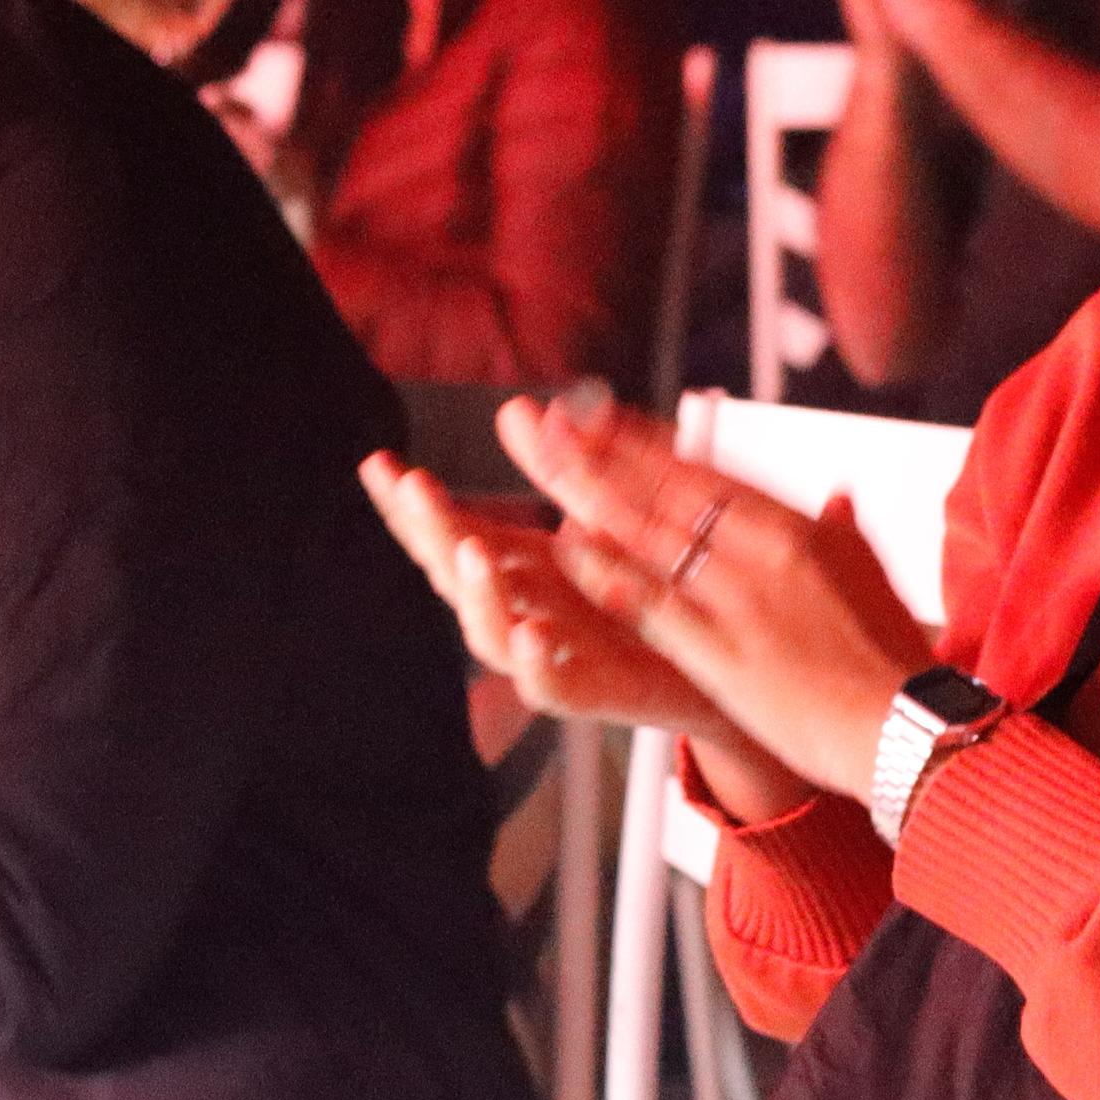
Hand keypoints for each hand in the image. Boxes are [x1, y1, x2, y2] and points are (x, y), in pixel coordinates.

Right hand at [363, 450, 727, 745]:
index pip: (453, 531)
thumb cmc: (656, 594)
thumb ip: (564, 467)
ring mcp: (552, 654)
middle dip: (431, 531)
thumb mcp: (610, 517)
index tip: (379, 465)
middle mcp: (528, 608)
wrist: (720, 667)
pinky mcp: (593, 692)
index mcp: (528, 564)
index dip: (413, 504)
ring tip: (470, 549)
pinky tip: (532, 635)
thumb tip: (516, 408)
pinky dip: (535, 665)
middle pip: (459, 577)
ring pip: (491, 633)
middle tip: (413, 485)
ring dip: (478, 592)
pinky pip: (553, 687)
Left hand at [485, 385, 936, 801]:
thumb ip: (844, 534)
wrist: (910, 729)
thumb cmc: (895, 661)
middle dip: (603, 453)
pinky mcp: (725, 653)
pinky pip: (656, 605)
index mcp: (799, 529)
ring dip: (594, 496)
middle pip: (670, 489)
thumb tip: (839, 498)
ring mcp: (743, 599)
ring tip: (544, 467)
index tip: (597, 415)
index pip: (706, 472)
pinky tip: (571, 551)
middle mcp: (767, 550)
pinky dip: (612, 573)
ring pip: (654, 536)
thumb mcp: (875, 579)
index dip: (644, 442)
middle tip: (548, 424)